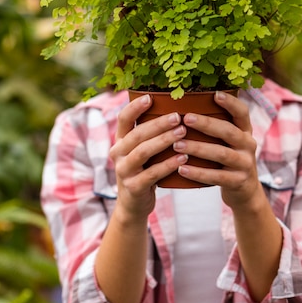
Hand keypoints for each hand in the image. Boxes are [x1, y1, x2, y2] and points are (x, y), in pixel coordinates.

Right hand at [109, 94, 187, 218]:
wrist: (134, 205)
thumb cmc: (145, 171)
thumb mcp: (142, 152)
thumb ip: (150, 135)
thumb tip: (177, 110)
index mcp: (120, 141)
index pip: (123, 119)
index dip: (135, 107)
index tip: (150, 97)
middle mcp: (118, 154)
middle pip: (137, 134)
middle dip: (158, 124)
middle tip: (178, 117)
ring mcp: (124, 171)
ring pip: (143, 152)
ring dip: (164, 140)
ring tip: (183, 133)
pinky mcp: (133, 187)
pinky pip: (152, 174)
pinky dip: (168, 164)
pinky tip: (183, 158)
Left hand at [173, 91, 262, 208]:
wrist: (245, 191)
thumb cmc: (228, 160)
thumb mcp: (230, 141)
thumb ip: (217, 126)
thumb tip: (189, 103)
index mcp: (245, 131)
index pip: (242, 112)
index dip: (231, 103)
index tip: (215, 94)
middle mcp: (248, 145)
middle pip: (229, 131)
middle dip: (207, 124)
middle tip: (185, 118)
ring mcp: (245, 164)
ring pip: (222, 154)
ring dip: (198, 148)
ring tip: (177, 145)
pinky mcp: (238, 181)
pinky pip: (217, 177)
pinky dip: (198, 173)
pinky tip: (181, 169)